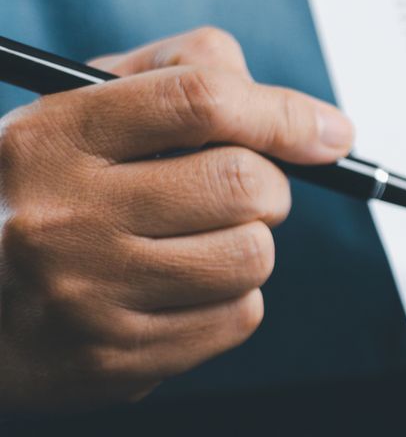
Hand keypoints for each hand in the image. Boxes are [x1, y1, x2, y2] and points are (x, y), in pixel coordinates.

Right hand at [0, 28, 354, 412]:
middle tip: (240, 191)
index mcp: (51, 138)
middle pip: (245, 183)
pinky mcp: (114, 360)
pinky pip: (239, 317)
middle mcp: (62, 216)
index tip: (329, 132)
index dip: (284, 113)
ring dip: (246, 244)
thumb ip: (179, 76)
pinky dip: (227, 300)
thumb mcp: (79, 109)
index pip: (200, 100)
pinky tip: (171, 290)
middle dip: (266, 185)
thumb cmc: (45, 191)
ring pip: (252, 255)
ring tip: (191, 242)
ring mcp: (86, 295)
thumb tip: (306, 118)